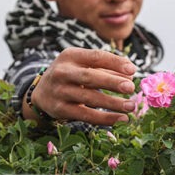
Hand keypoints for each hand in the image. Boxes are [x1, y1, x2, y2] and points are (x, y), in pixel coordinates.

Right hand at [22, 48, 136, 124]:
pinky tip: (121, 118)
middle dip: (112, 82)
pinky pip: (86, 115)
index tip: (133, 70)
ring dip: (112, 103)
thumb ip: (106, 68)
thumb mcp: (83, 65)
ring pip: (89, 98)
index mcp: (70, 56)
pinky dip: (105, 118)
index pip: (95, 56)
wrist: (41, 92)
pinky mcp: (60, 110)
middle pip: (90, 77)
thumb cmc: (71, 75)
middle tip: (131, 88)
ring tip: (131, 106)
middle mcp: (62, 72)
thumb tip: (131, 76)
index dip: (115, 63)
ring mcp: (60, 92)